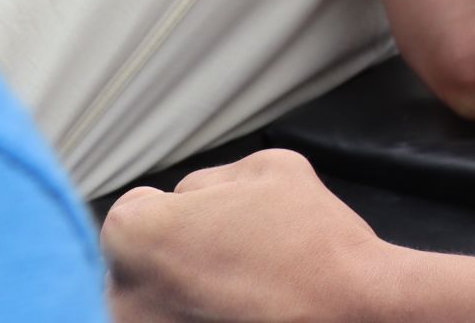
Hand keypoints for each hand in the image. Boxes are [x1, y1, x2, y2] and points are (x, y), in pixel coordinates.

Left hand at [104, 149, 384, 320]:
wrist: (350, 310)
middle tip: (231, 256)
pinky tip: (240, 311)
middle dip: (175, 255)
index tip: (213, 224)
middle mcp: (124, 292)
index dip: (180, 210)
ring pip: (157, 301)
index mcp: (135, 234)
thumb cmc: (310, 240)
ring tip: (240, 289)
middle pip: (140, 261)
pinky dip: (201, 318)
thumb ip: (211, 178)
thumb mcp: (267, 168)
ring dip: (186, 293)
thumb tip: (193, 198)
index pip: (134, 211)